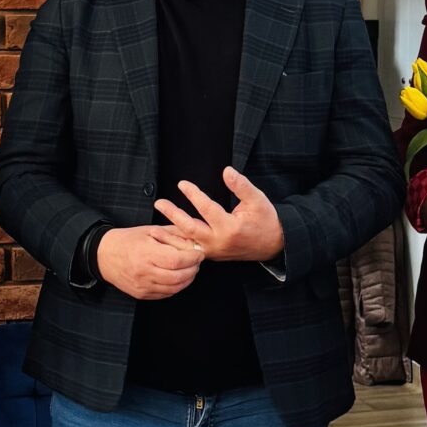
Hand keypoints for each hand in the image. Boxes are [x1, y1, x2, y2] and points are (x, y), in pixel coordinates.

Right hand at [96, 224, 204, 301]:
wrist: (104, 255)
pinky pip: (165, 294)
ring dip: (187, 280)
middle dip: (193, 269)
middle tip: (197, 262)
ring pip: (174, 288)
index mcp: (146, 252)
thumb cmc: (128, 240)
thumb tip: (194, 241)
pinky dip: (176, 287)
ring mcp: (142, 285)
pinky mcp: (141, 294)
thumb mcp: (151, 230)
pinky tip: (178, 278)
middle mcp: (144, 271)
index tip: (198, 253)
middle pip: (178, 276)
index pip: (176, 260)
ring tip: (190, 269)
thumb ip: (174, 234)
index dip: (192, 258)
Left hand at [154, 167, 285, 264]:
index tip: (182, 184)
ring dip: (170, 233)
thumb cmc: (265, 220)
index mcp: (230, 228)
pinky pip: (190, 250)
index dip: (194, 195)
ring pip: (187, 243)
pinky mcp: (211, 255)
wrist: (272, 245)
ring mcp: (214, 251)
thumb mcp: (258, 200)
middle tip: (159, 203)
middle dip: (173, 215)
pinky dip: (177, 243)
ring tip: (154, 224)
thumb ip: (241, 186)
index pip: (207, 209)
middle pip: (190, 228)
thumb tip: (226, 170)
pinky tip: (165, 235)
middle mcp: (219, 242)